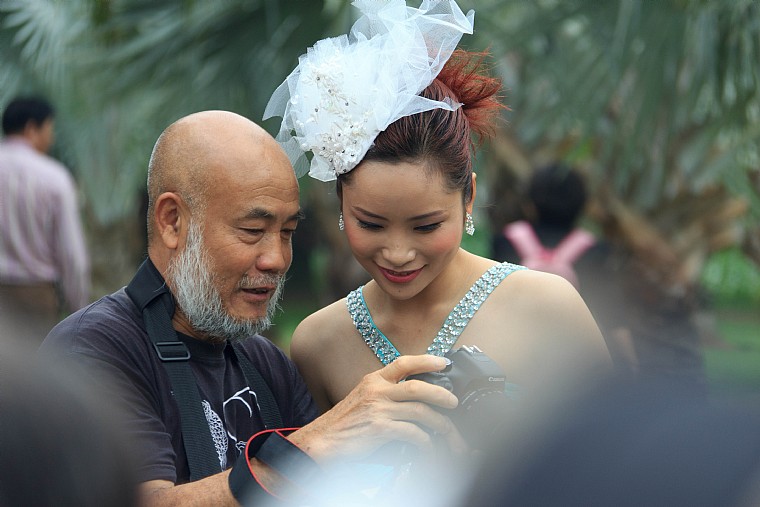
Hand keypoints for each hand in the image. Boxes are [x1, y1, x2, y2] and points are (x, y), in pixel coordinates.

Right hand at [289, 354, 467, 463]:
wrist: (321, 441)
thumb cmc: (343, 424)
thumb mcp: (362, 399)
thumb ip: (384, 394)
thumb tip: (413, 398)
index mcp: (373, 380)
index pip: (403, 363)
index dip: (426, 360)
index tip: (444, 362)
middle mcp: (376, 390)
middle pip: (417, 387)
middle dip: (441, 394)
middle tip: (454, 402)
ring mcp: (378, 409)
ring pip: (419, 412)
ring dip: (439, 423)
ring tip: (448, 431)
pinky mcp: (379, 429)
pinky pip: (412, 433)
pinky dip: (425, 441)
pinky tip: (429, 446)